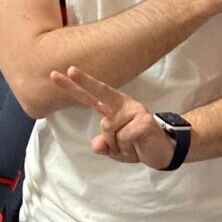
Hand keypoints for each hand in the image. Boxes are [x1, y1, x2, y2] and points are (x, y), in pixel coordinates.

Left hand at [49, 66, 176, 169]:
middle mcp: (122, 105)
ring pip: (108, 131)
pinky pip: (122, 138)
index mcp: (113, 108)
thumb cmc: (136, 145)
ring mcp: (134, 110)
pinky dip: (127, 149)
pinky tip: (139, 145)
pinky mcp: (144, 120)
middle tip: (70, 70)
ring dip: (117, 146)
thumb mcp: (115, 150)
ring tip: (131, 146)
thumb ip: (103, 145)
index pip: (90, 97)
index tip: (57, 74)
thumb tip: (97, 144)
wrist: (164, 151)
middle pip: (101, 92)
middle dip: (84, 81)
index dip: (75, 86)